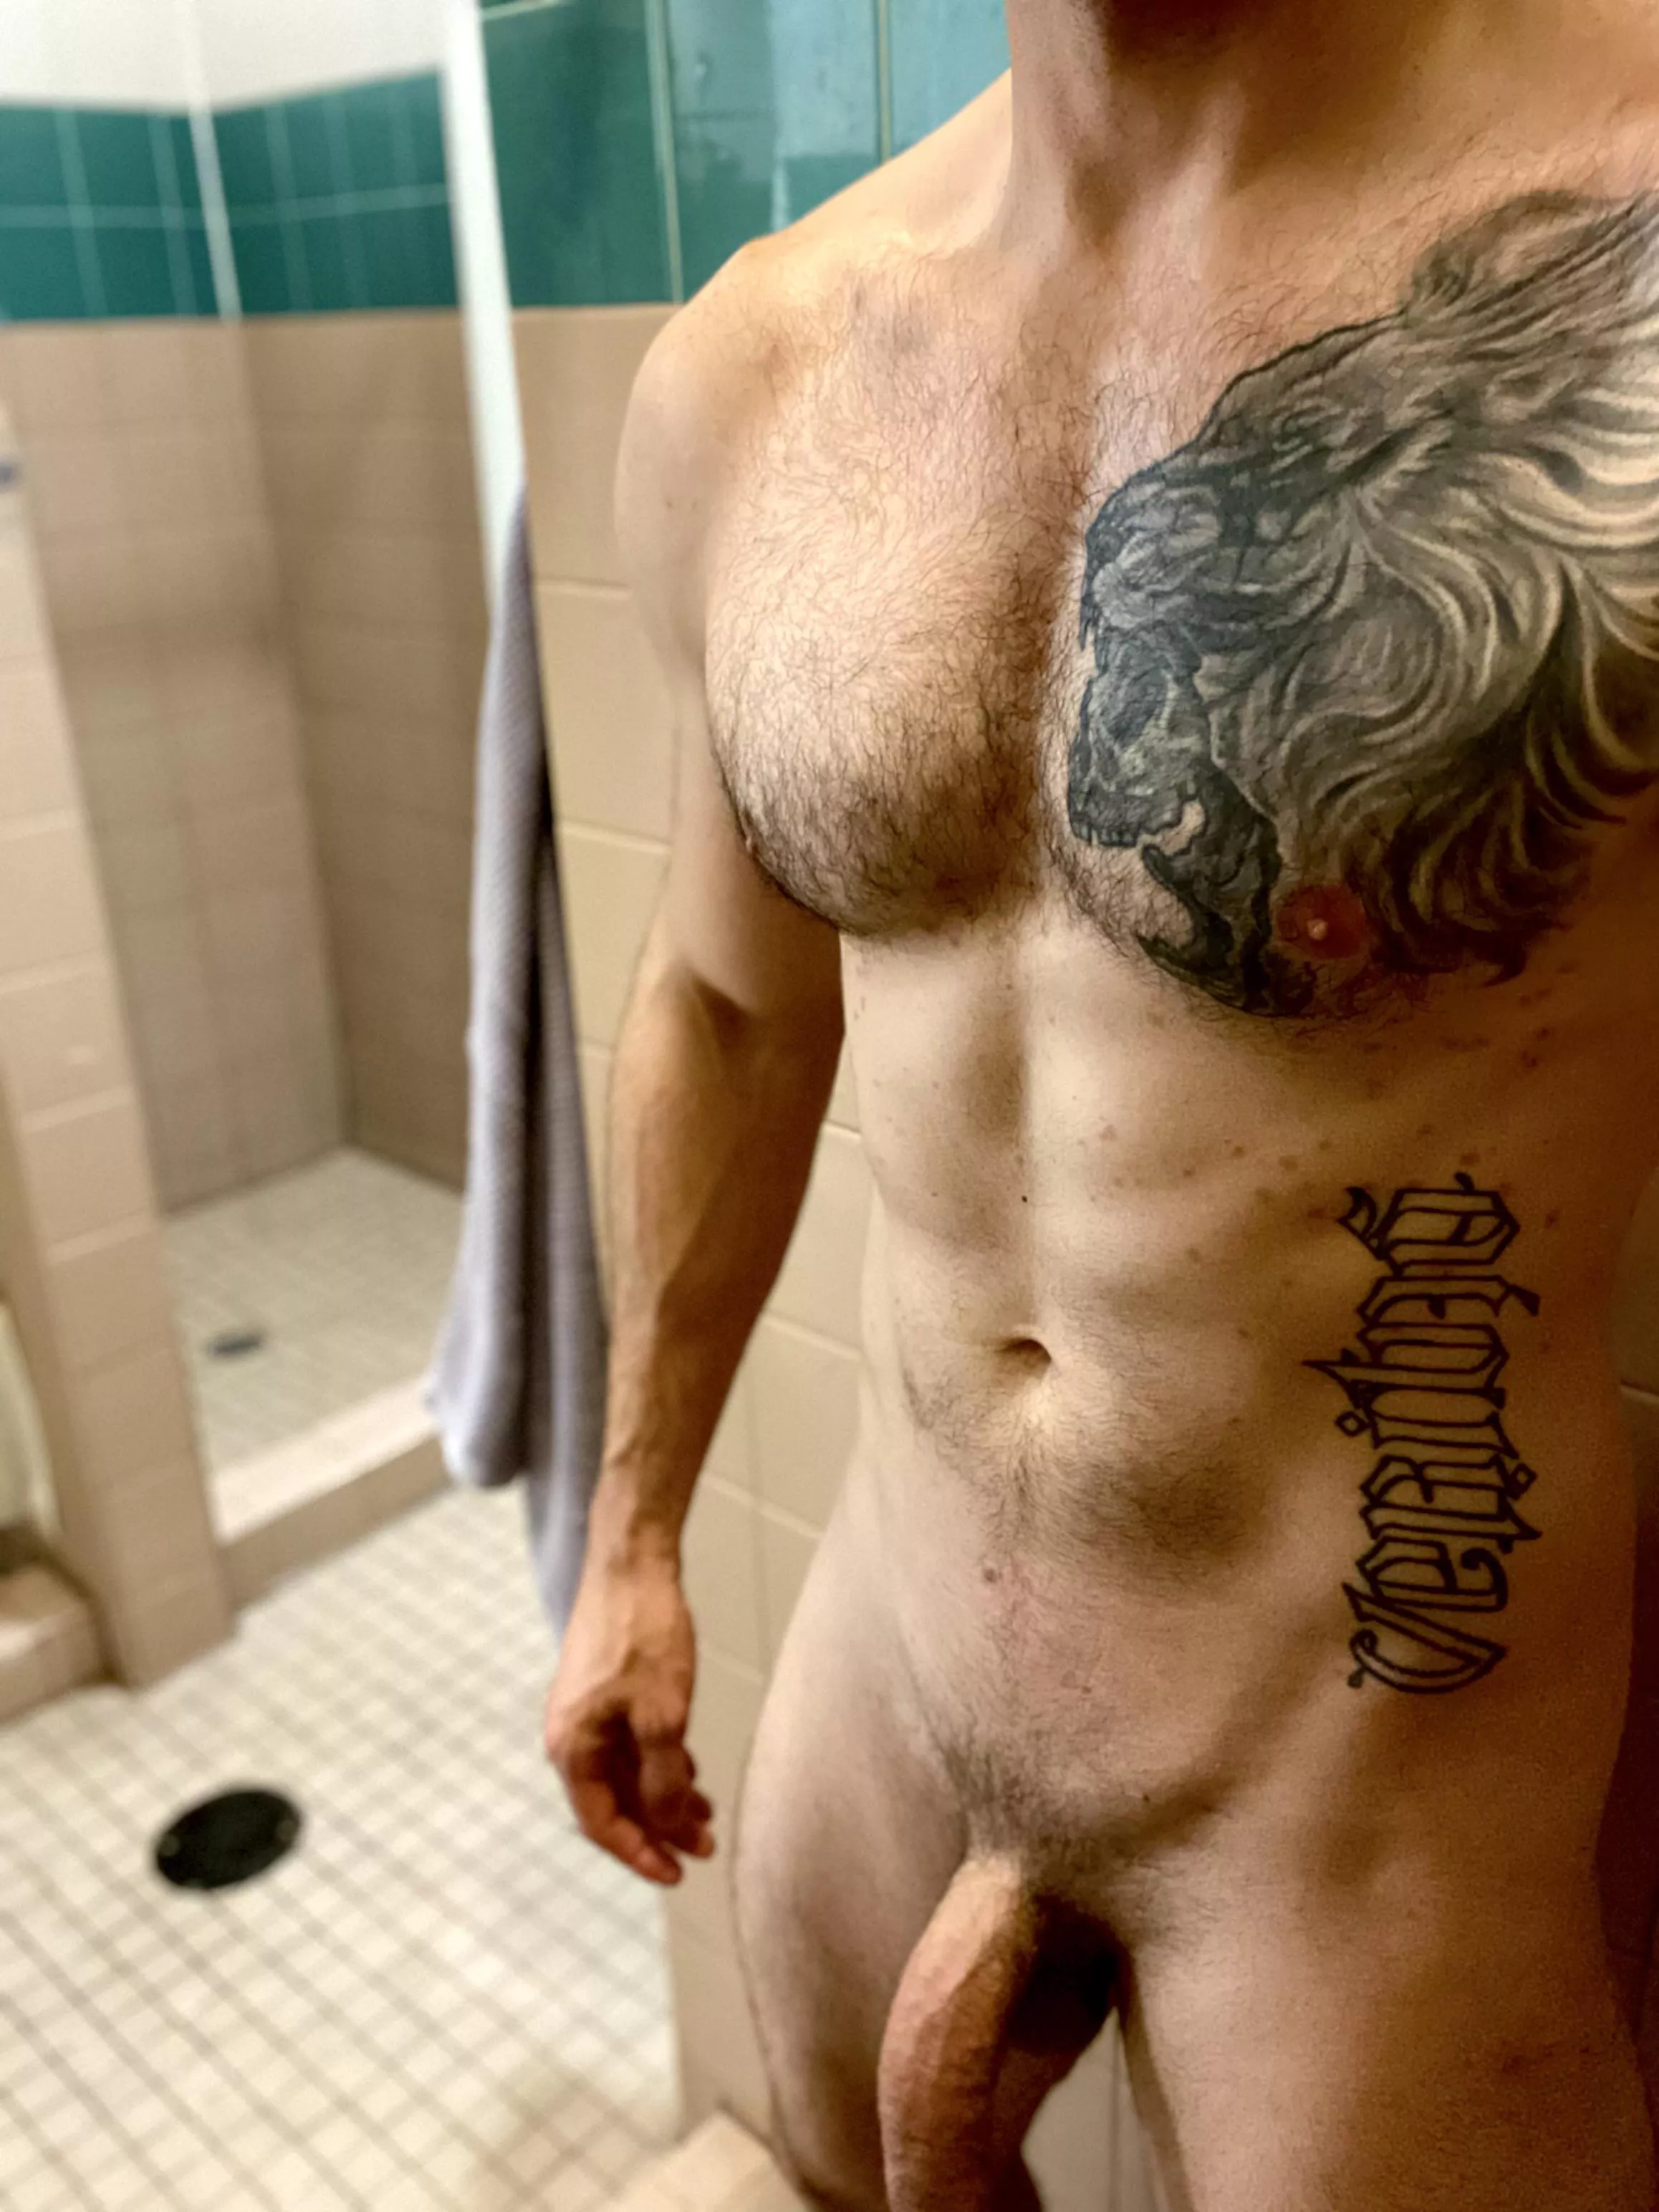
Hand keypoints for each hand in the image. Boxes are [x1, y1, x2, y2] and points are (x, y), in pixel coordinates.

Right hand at [544, 1546, 714, 1883]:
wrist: (632, 1562)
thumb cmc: (642, 1634)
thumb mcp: (663, 1716)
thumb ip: (663, 1779)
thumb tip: (667, 1826)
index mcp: (573, 1747)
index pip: (601, 1823)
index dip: (640, 1853)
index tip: (678, 1873)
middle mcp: (572, 1734)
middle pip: (615, 1800)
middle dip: (660, 1826)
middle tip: (706, 1845)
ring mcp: (587, 1710)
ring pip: (626, 1771)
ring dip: (665, 1794)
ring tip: (707, 1812)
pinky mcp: (604, 1688)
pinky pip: (629, 1742)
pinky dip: (660, 1762)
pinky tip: (691, 1766)